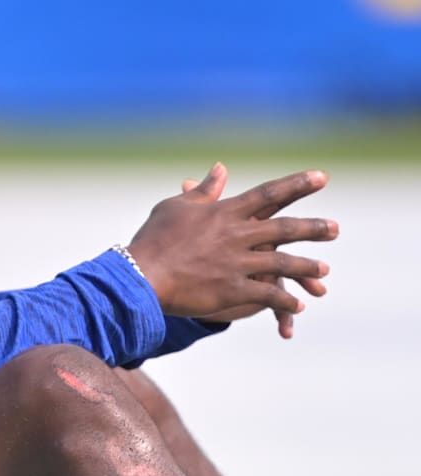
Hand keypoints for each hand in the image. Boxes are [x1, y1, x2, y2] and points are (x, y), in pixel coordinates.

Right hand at [126, 163, 337, 319]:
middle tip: (335, 229)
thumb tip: (221, 168)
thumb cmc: (153, 238)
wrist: (140, 275)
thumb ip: (204, 190)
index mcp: (225, 213)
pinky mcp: (231, 290)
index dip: (297, 184)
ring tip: (324, 270)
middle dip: (313, 228)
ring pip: (282, 263)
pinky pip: (267, 296)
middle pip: (284, 229)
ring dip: (306, 267)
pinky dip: (284, 302)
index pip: (269, 194)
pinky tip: (298, 307)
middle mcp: (237, 236)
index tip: (322, 177)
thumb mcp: (176, 207)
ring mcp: (236, 264)